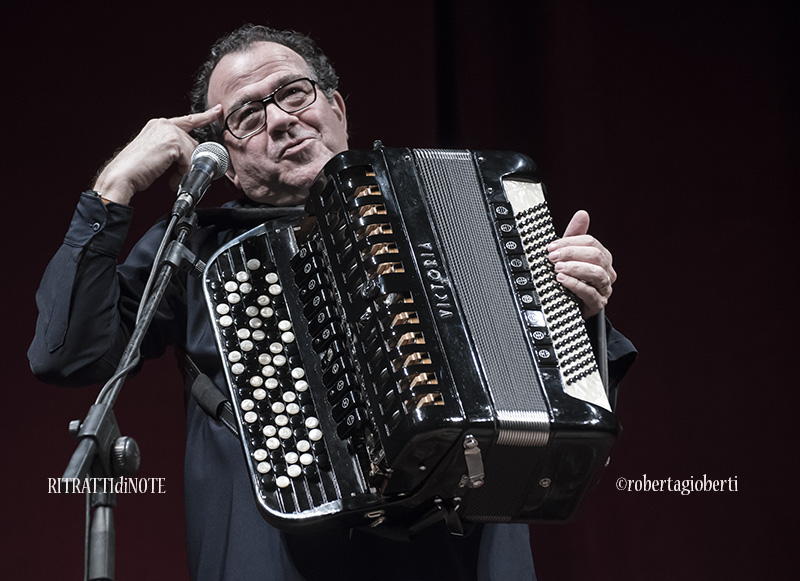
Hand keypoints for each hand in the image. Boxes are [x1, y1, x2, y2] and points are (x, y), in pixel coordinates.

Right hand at [92, 106, 221, 204]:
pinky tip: (172, 179)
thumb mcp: (157, 153)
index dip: (205, 117)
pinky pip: (190, 161)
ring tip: (172, 179)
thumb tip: (192, 158)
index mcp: (159, 125)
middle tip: (180, 174)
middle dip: (190, 161)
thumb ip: (174, 150)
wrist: (123, 175)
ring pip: (192, 152)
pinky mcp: (173, 143)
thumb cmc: (136, 168)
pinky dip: (183, 173)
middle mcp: (164, 124)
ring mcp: (169, 132)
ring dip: (185, 169)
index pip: (188, 120)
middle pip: (193, 143)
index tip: (218, 111)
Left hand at [547, 210, 615, 317]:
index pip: (591, 242)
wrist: (570, 305)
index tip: (551, 247)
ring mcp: (604, 288)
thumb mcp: (569, 256)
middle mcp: (607, 271)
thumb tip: (582, 214)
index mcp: (602, 256)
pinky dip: (575, 284)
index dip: (570, 242)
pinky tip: (562, 280)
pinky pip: (590, 293)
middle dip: (571, 254)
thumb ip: (575, 235)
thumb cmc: (571, 278)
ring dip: (575, 268)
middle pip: (595, 256)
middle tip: (552, 257)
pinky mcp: (597, 303)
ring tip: (557, 268)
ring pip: (597, 274)